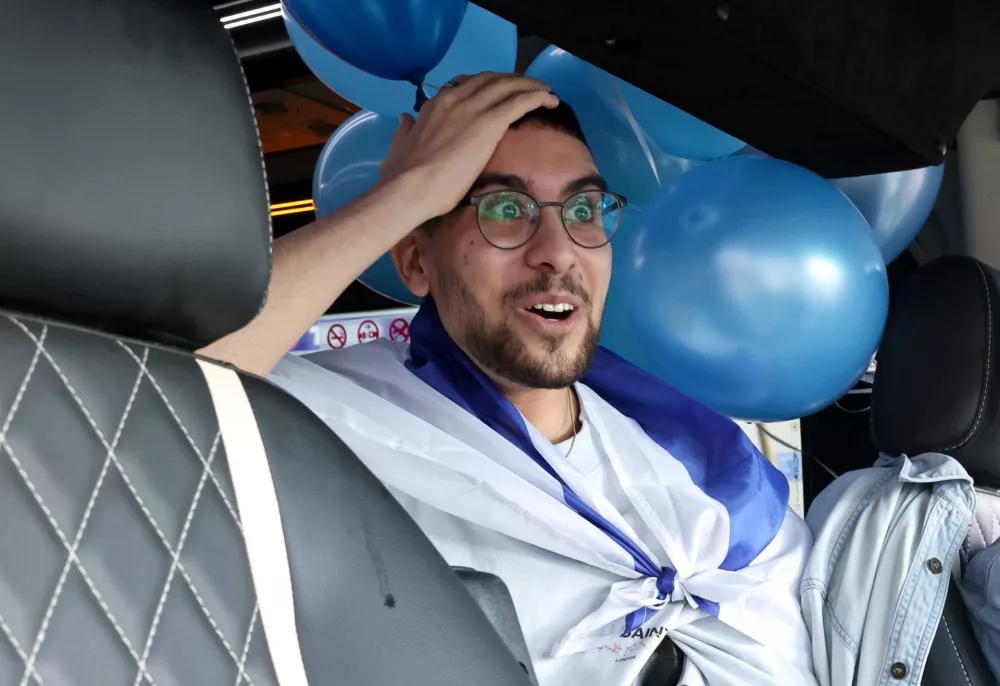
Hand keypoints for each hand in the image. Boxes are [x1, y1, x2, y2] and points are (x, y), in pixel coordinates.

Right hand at [378, 73, 558, 220]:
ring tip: (545, 92)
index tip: (499, 92)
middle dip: (512, 81)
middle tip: (528, 88)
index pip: (467, 84)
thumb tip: (405, 121)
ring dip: (530, 85)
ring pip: (509, 85)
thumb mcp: (399, 146)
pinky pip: (520, 101)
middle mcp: (455, 98)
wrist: (410, 187)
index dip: (487, 86)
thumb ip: (404, 132)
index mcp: (436, 105)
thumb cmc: (403, 175)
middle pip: (491, 79)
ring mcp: (473, 108)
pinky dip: (538, 96)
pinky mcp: (489, 122)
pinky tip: (550, 100)